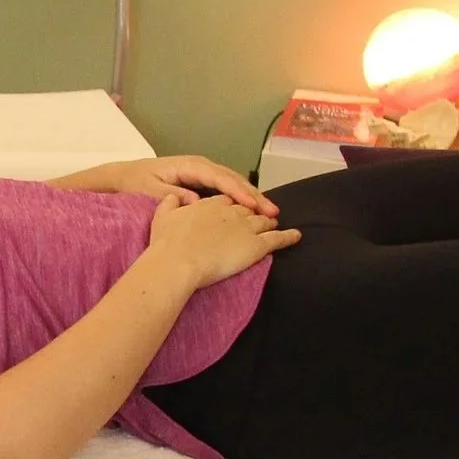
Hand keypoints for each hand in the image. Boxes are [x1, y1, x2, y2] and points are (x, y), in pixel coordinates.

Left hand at [101, 156, 277, 216]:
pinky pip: (226, 187)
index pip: (219, 178)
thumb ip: (171, 194)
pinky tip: (253, 210)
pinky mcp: (201, 180)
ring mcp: (202, 172)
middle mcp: (199, 166)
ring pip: (232, 182)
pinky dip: (241, 197)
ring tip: (270, 211)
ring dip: (251, 196)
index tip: (253, 206)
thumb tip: (196, 201)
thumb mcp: (147, 189)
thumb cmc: (134, 182)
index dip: (237, 191)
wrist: (123, 175)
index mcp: (189, 166)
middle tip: (273, 211)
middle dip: (253, 194)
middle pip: (232, 178)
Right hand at [145, 193, 300, 289]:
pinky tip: (296, 236)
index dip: (231, 204)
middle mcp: (231, 212)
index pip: (225, 200)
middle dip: (252, 211)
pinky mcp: (256, 245)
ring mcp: (246, 228)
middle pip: (247, 209)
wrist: (178, 261)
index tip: (232, 209)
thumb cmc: (167, 241)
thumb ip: (170, 203)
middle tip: (257, 216)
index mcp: (210, 204)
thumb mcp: (161, 216)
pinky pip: (277, 239)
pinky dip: (288, 237)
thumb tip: (175, 197)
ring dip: (269, 221)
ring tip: (275, 223)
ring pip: (263, 221)